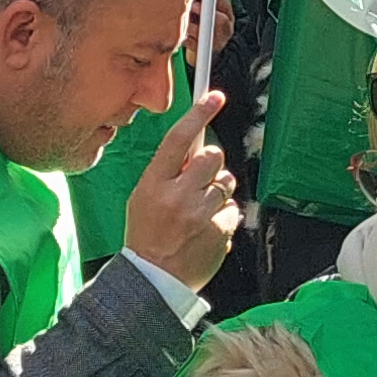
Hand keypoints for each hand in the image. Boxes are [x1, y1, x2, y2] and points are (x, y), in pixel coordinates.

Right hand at [117, 90, 240, 285]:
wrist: (153, 280)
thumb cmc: (147, 236)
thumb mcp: (143, 198)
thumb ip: (166, 172)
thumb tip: (194, 146)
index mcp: (154, 184)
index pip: (179, 139)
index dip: (198, 113)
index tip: (214, 97)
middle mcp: (177, 197)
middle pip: (212, 157)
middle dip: (210, 165)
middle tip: (197, 183)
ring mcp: (200, 216)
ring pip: (226, 183)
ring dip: (217, 192)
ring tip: (198, 212)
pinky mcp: (220, 232)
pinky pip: (233, 209)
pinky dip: (222, 217)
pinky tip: (205, 230)